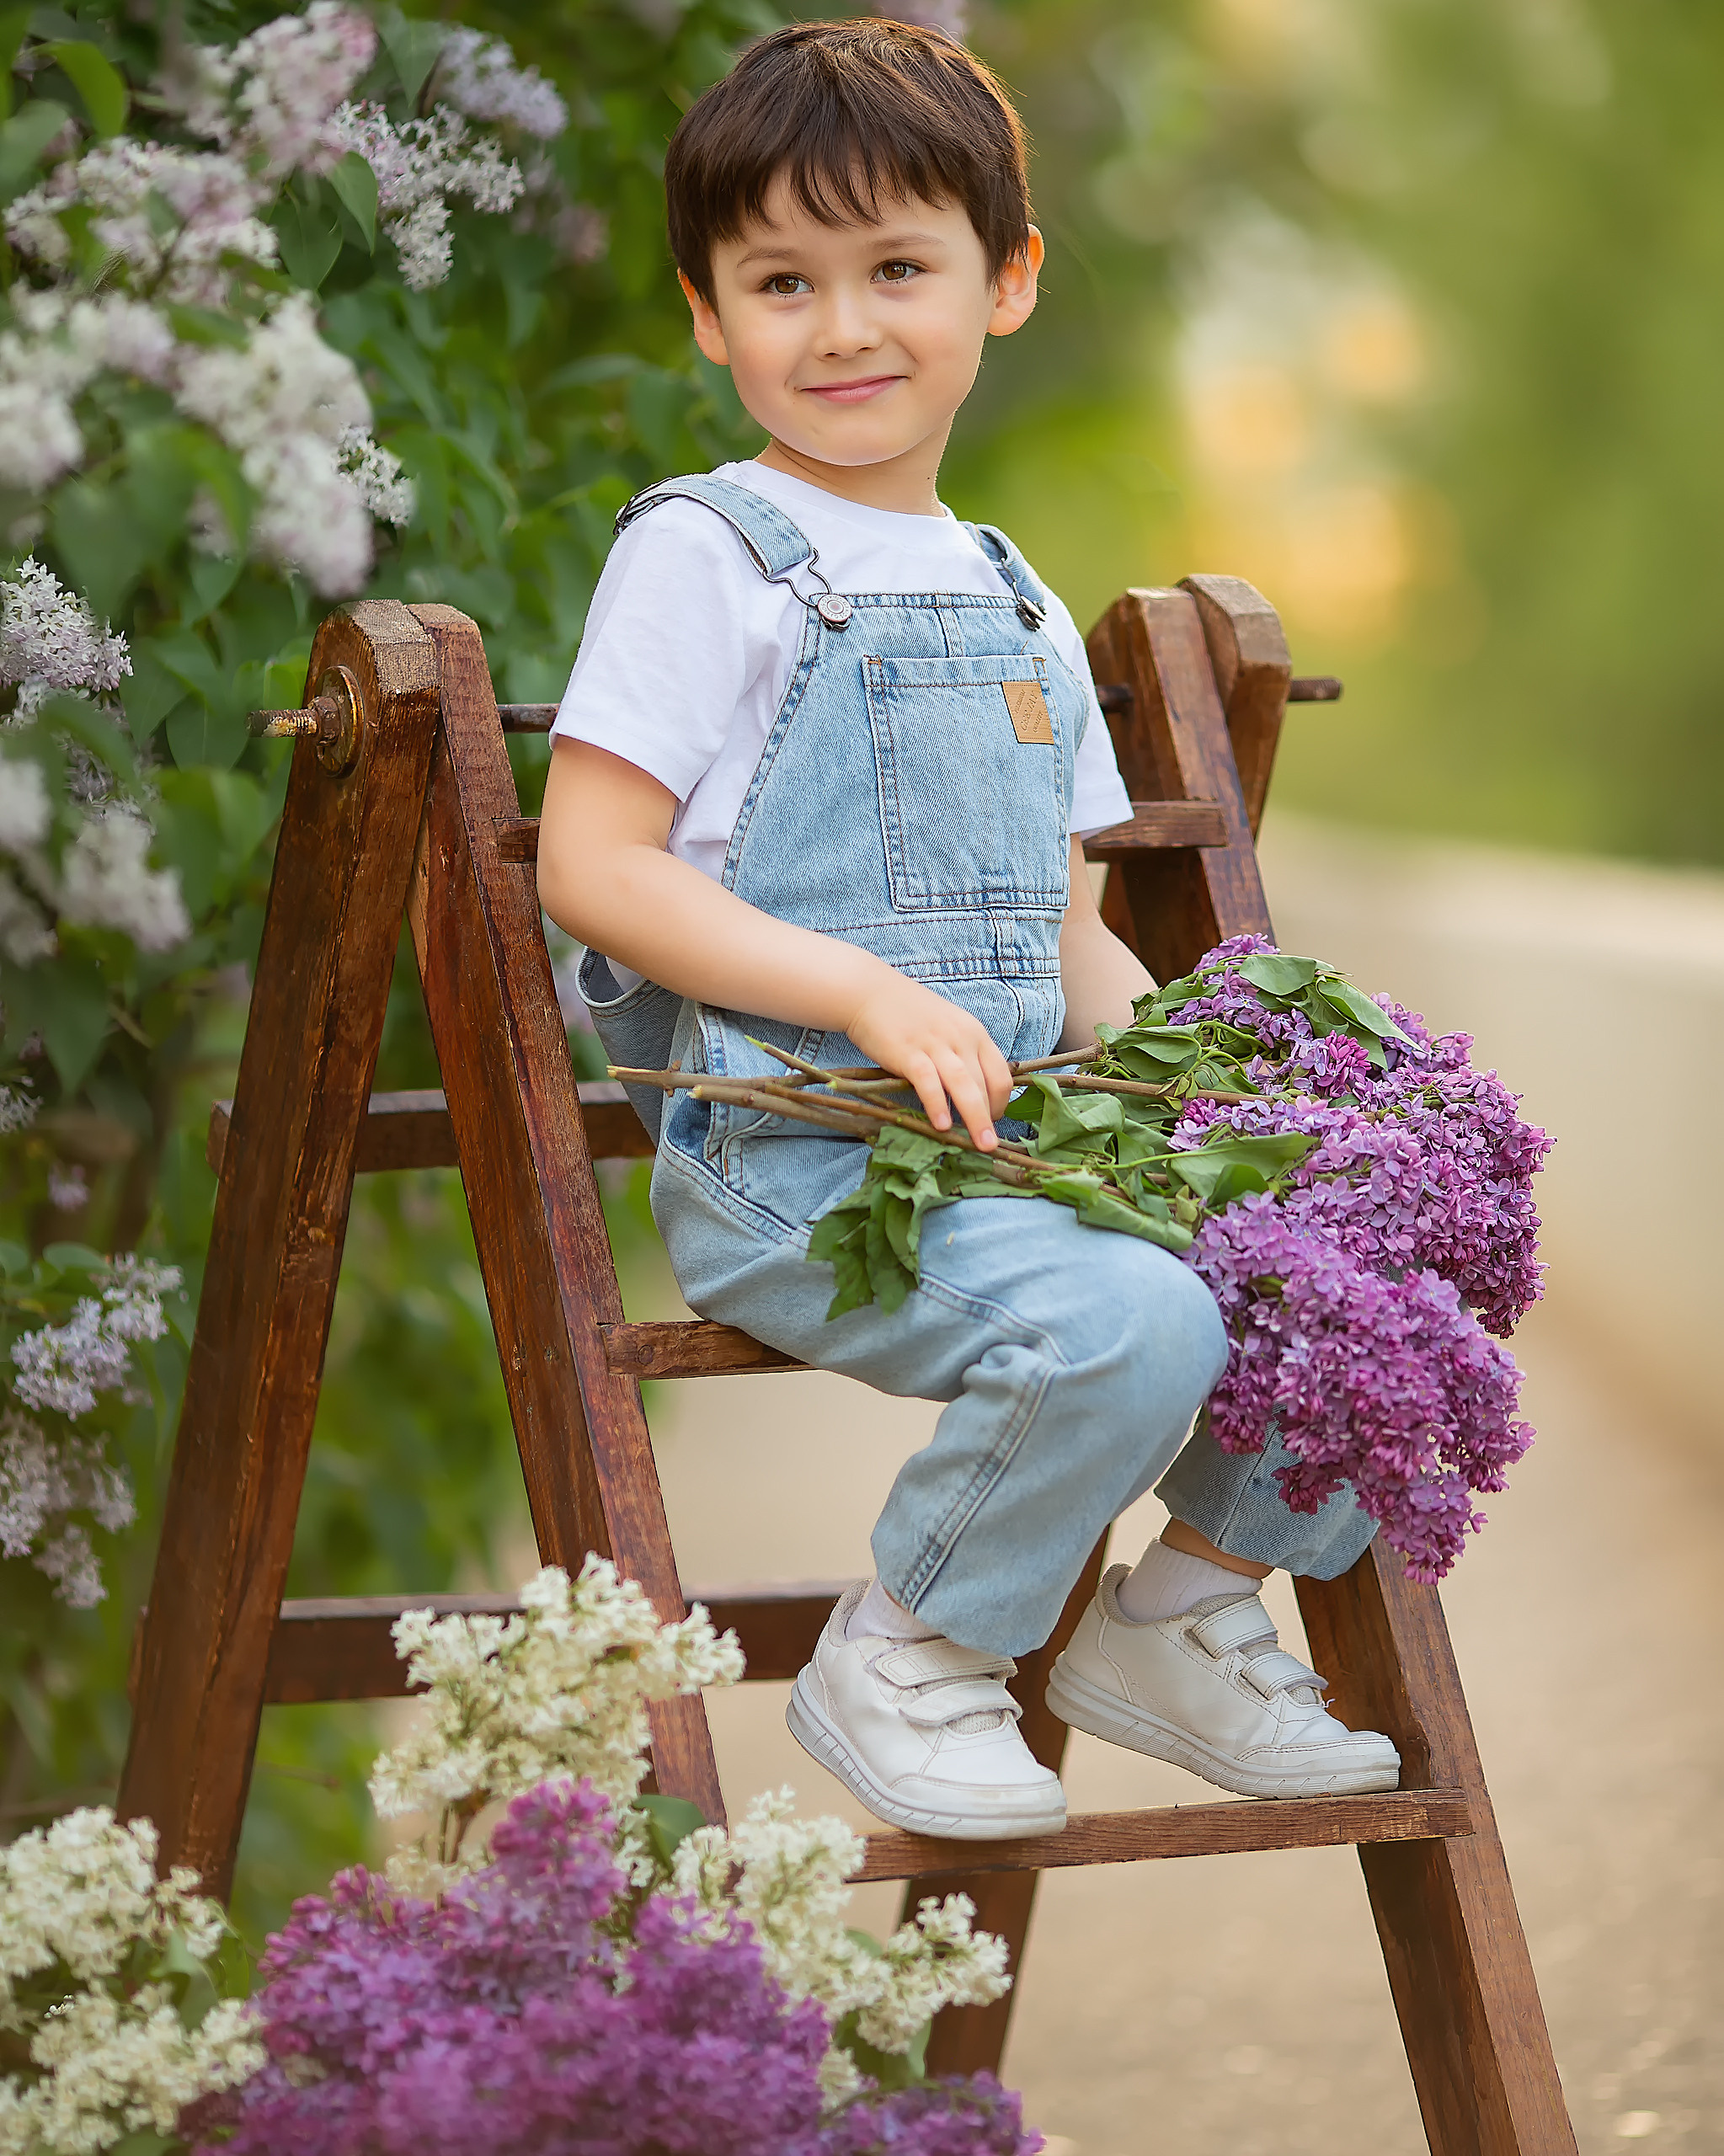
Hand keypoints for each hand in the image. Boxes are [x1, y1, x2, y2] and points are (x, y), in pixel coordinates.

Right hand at [844, 967, 1013, 1149]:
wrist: (870, 993)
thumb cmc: (910, 1016)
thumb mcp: (948, 1029)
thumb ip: (963, 1056)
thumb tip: (975, 1095)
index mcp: (974, 1033)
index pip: (1001, 1073)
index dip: (1002, 1102)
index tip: (994, 1121)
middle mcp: (961, 1038)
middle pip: (986, 1084)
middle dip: (991, 1118)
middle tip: (990, 1145)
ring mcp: (935, 1044)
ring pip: (964, 1086)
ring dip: (975, 1118)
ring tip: (980, 1144)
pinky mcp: (909, 1053)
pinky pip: (929, 1082)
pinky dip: (937, 1105)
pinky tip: (941, 1126)